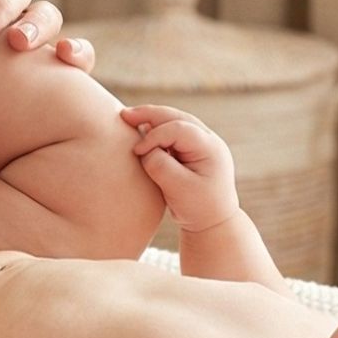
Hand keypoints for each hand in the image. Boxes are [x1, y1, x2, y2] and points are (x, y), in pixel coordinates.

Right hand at [119, 105, 239, 232]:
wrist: (214, 222)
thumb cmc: (198, 208)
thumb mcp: (178, 189)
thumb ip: (160, 166)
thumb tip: (143, 149)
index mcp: (210, 148)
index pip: (178, 129)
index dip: (154, 136)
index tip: (136, 152)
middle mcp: (209, 140)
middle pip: (176, 117)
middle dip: (149, 114)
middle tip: (124, 115)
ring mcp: (202, 142)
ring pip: (174, 120)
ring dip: (152, 119)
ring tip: (129, 119)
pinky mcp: (193, 148)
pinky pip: (173, 131)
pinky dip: (156, 129)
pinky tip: (140, 131)